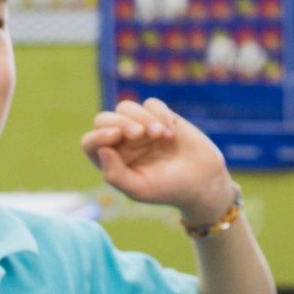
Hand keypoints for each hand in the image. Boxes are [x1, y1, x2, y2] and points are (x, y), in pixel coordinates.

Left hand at [82, 98, 233, 223]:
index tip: (116, 136)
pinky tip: (171, 132)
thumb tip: (102, 150)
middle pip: (104, 119)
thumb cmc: (168, 189)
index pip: (90, 142)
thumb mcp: (139, 189)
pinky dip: (160, 114)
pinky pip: (151, 104)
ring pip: (126, 107)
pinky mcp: (161, 116)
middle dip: (120, 122)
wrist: (203, 181)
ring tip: (160, 135)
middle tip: (139, 134)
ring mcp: (141, 126)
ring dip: (142, 118)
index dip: (98, 135)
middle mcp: (122, 142)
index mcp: (112, 160)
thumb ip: (115, 175)